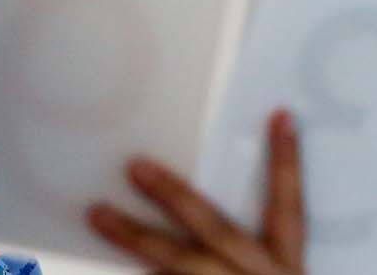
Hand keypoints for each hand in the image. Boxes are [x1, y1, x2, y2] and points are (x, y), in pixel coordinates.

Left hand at [88, 110, 304, 273]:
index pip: (289, 210)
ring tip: (96, 212)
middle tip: (136, 165)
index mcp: (286, 273)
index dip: (286, 163)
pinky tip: (87, 272)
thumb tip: (211, 226)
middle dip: (176, 197)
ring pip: (177, 269)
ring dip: (135, 240)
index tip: (280, 116)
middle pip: (215, 232)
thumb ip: (248, 258)